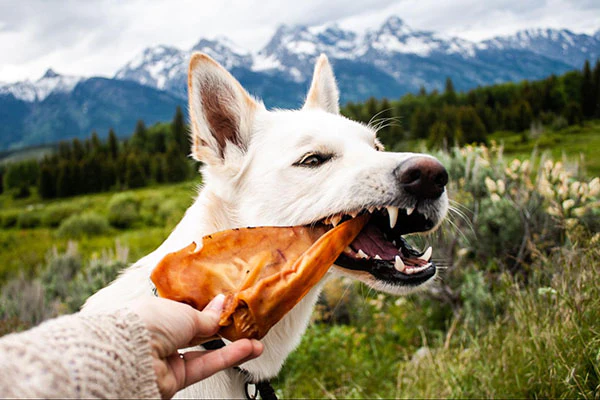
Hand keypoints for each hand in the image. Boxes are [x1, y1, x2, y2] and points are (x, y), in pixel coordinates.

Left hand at [130, 295, 262, 398]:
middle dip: (222, 328)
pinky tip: (245, 349)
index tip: (228, 307)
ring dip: (231, 346)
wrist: (130, 356)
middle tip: (243, 322)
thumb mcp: (184, 311)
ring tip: (253, 338)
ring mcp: (167, 359)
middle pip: (197, 332)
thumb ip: (206, 316)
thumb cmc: (146, 323)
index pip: (186, 311)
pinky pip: (204, 366)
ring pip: (204, 352)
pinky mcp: (174, 379)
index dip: (208, 310)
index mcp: (156, 312)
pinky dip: (226, 358)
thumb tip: (220, 307)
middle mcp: (159, 336)